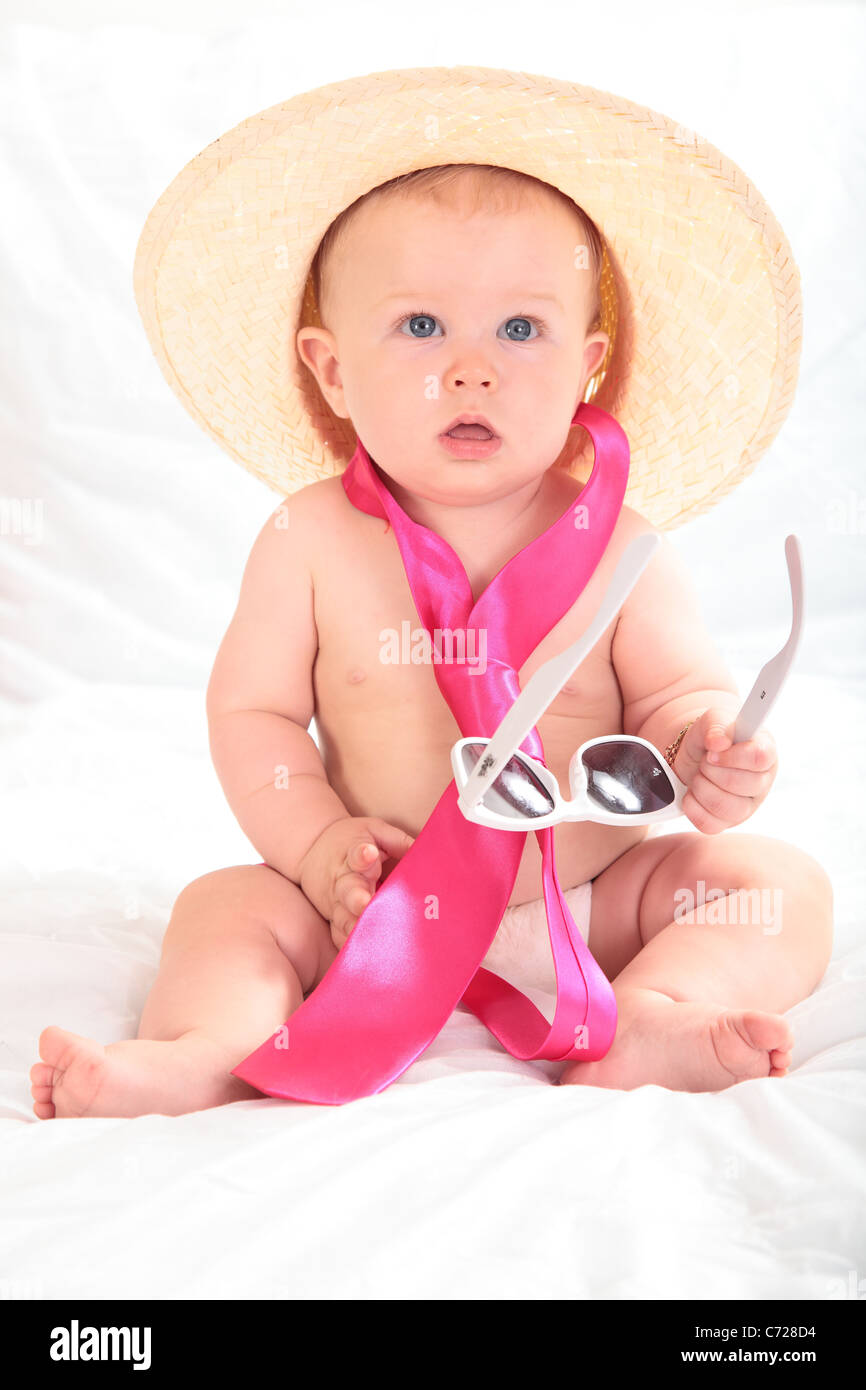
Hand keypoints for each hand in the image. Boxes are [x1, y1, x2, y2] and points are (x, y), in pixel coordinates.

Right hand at [298, 816, 415, 949]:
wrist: (311, 850)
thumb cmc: (352, 841)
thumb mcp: (374, 831)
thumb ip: (399, 841)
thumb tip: (430, 852)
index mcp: (354, 855)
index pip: (357, 853)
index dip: (363, 854)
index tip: (369, 853)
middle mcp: (343, 881)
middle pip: (348, 890)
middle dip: (357, 898)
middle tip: (365, 905)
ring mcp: (337, 903)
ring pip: (344, 918)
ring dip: (354, 928)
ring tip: (367, 937)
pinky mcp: (334, 920)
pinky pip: (339, 935)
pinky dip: (347, 946)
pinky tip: (361, 957)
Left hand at [672, 707, 777, 833]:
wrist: (695, 753)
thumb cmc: (712, 736)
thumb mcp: (713, 719)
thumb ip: (717, 725)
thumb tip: (718, 741)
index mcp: (765, 752)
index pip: (759, 758)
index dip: (731, 755)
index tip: (712, 749)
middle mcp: (761, 782)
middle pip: (740, 784)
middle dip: (711, 769)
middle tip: (705, 760)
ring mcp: (747, 806)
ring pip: (726, 807)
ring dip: (701, 787)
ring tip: (699, 775)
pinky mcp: (727, 822)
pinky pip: (710, 824)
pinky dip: (693, 807)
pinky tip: (692, 793)